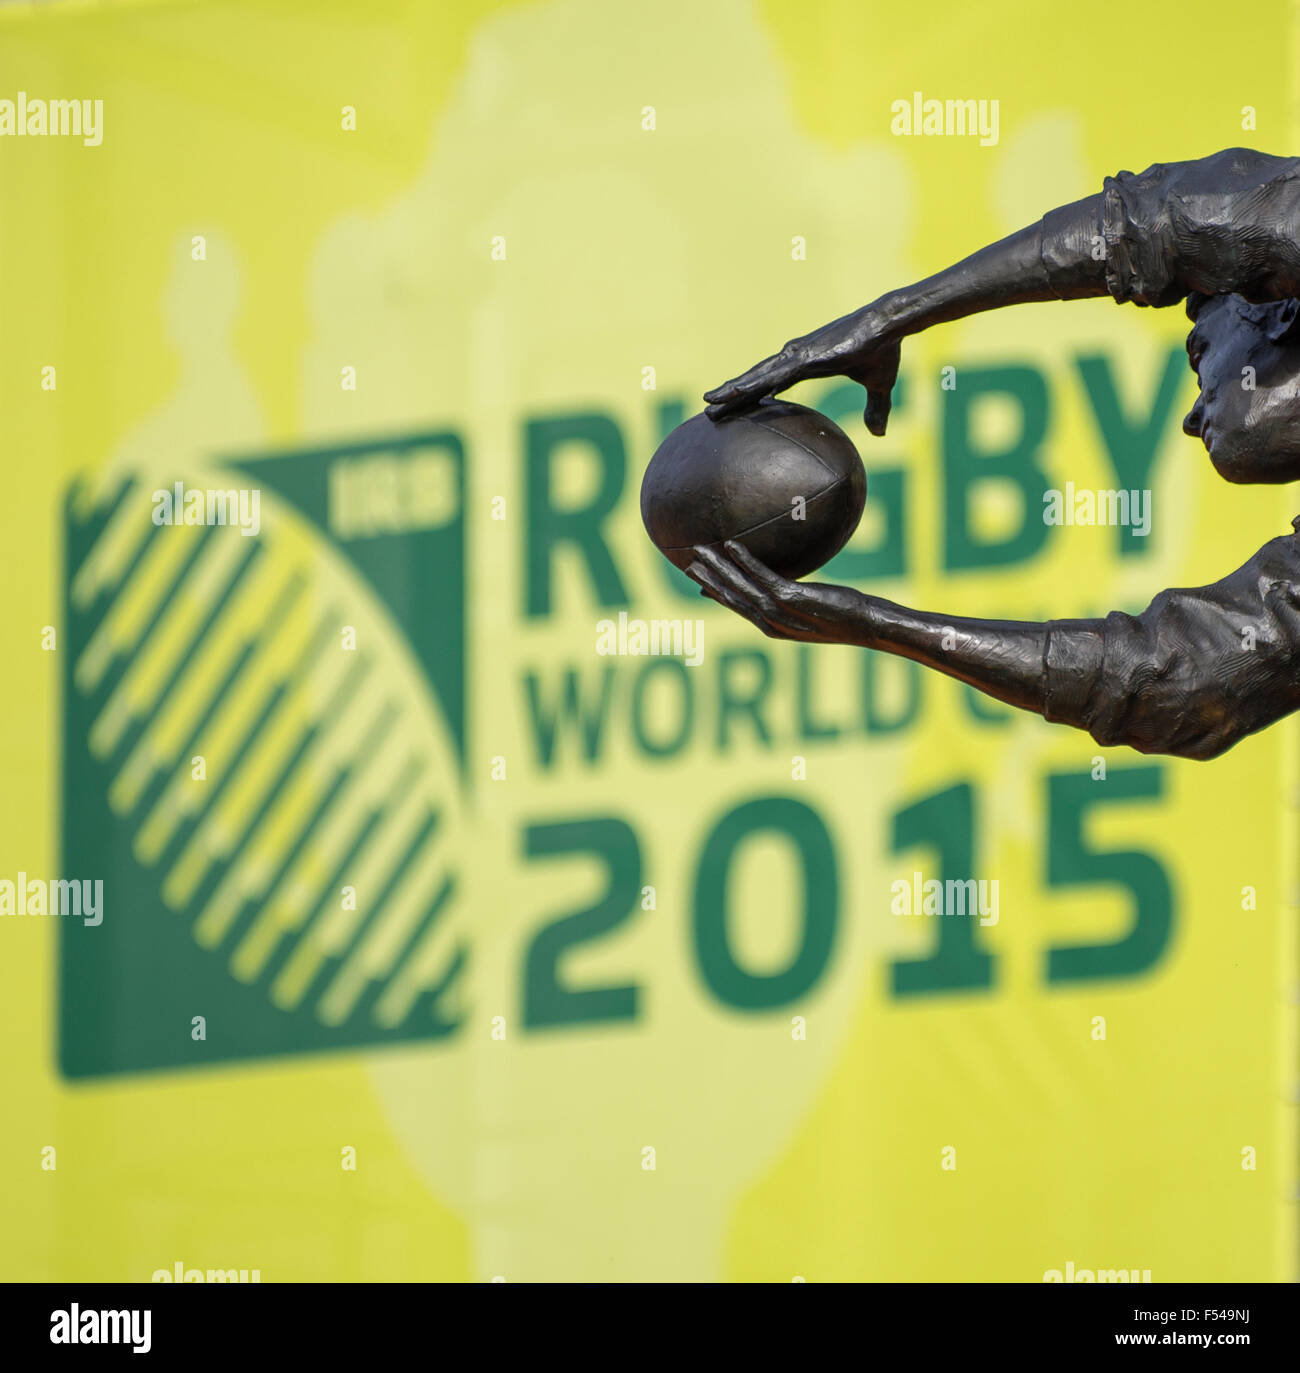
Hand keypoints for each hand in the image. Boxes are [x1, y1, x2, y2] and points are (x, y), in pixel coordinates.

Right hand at [686, 541, 879, 645]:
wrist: (867, 624)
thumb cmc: (842, 613)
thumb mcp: (808, 605)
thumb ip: (787, 594)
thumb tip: (777, 580)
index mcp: (772, 626)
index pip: (735, 606)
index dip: (713, 591)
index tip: (695, 577)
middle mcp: (772, 623)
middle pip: (731, 598)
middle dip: (708, 579)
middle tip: (686, 562)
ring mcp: (782, 612)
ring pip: (742, 587)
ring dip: (718, 568)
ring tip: (701, 551)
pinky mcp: (794, 598)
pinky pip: (764, 577)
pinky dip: (745, 561)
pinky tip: (732, 545)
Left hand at [703, 303, 901, 433]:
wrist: (890, 325)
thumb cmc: (883, 349)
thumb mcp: (879, 386)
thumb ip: (875, 408)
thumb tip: (878, 434)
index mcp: (807, 364)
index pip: (771, 382)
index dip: (752, 394)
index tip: (733, 407)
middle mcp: (796, 358)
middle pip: (757, 380)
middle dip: (732, 395)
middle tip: (709, 410)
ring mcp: (798, 356)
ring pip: (758, 377)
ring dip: (733, 390)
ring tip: (709, 403)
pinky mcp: (804, 357)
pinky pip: (772, 375)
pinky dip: (753, 384)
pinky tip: (734, 393)